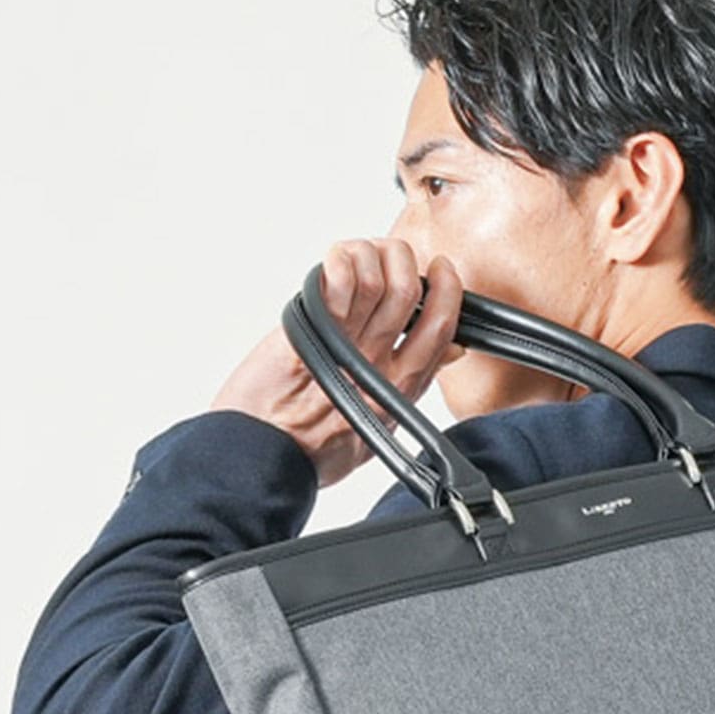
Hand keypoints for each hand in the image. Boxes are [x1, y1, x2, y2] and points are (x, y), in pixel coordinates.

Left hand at [210, 241, 466, 489]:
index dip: (447, 289)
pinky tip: (334, 264)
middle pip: (409, 291)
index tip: (440, 271)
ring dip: (367, 254)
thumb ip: (415, 383)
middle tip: (385, 258)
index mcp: (399, 388)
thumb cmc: (311, 450)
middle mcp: (376, 363)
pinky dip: (341, 260)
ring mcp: (344, 345)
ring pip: (377, 277)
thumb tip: (452, 352)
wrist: (263, 459)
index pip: (442, 327)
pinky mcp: (309, 332)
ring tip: (351, 261)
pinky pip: (339, 281)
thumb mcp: (381, 425)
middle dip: (402, 258)